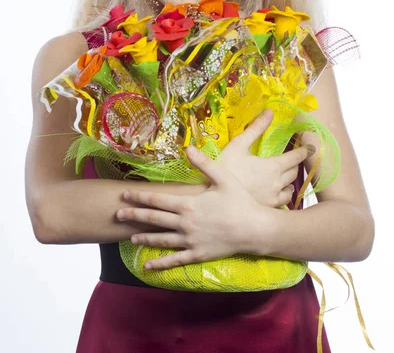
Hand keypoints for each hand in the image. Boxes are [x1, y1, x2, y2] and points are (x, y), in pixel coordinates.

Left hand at [119, 146, 266, 269]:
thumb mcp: (223, 177)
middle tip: (118, 214)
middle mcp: (185, 224)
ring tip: (129, 238)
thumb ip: (203, 163)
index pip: (157, 200)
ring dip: (144, 238)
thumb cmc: (239, 201)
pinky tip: (147, 266)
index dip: (139, 197)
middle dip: (134, 216)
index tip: (125, 194)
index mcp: (188, 204)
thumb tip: (187, 147)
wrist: (254, 229)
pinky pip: (174, 260)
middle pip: (154, 219)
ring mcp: (189, 241)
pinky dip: (159, 263)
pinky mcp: (197, 254)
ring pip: (161, 240)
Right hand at [218, 109, 315, 206]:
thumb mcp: (238, 144)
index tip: (311, 148)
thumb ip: (256, 128)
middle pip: (295, 172)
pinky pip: (283, 203)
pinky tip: (276, 193)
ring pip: (291, 189)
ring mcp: (273, 198)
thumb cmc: (224, 168)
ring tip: (285, 177)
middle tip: (293, 159)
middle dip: (295, 164)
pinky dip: (283, 195)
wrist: (214, 197)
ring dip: (290, 181)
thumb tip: (269, 111)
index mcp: (273, 166)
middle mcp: (277, 183)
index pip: (296, 157)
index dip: (305, 151)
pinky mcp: (267, 209)